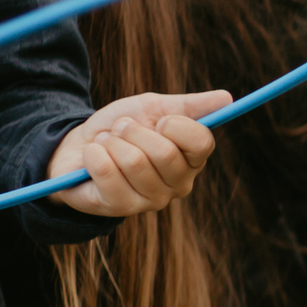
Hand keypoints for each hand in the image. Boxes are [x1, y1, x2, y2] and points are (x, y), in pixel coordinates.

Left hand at [48, 91, 231, 216]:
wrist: (79, 145)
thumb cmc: (121, 127)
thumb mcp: (154, 108)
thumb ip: (190, 105)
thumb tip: (227, 98)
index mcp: (192, 158)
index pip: (202, 143)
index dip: (178, 126)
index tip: (160, 119)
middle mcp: (179, 184)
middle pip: (165, 153)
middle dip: (133, 131)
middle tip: (121, 128)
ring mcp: (151, 200)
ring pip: (134, 162)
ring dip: (111, 142)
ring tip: (106, 143)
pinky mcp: (121, 208)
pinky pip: (108, 172)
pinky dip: (94, 155)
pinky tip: (93, 156)